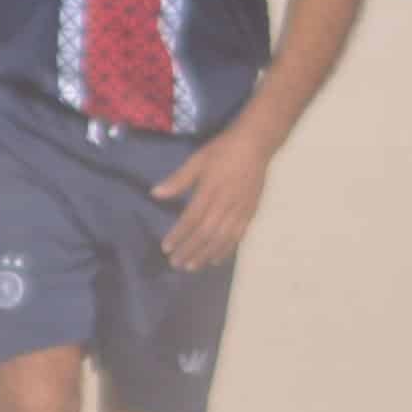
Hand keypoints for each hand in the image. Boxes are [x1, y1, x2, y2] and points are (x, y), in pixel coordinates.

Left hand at [150, 124, 275, 270]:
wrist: (256, 145)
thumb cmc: (223, 151)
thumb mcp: (197, 160)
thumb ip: (178, 180)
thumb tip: (155, 193)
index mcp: (210, 191)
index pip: (191, 219)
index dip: (178, 235)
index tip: (166, 248)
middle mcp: (225, 204)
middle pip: (205, 234)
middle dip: (190, 250)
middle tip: (175, 264)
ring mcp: (240, 210)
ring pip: (222, 239)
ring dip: (206, 254)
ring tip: (192, 266)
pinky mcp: (250, 212)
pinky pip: (238, 236)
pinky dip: (226, 250)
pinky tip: (216, 259)